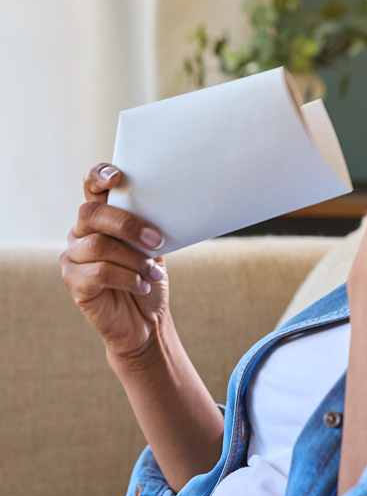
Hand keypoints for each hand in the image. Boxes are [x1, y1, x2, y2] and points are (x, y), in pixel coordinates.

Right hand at [60, 164, 168, 358]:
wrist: (146, 320)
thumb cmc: (148, 278)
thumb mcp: (153, 247)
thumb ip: (148, 225)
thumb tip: (164, 205)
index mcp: (101, 218)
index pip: (91, 187)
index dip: (99, 176)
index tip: (118, 177)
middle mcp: (81, 232)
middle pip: (93, 214)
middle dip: (128, 225)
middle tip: (157, 241)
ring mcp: (73, 256)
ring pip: (99, 245)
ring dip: (135, 259)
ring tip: (154, 273)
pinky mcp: (73, 281)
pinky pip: (99, 272)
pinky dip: (128, 278)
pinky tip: (142, 286)